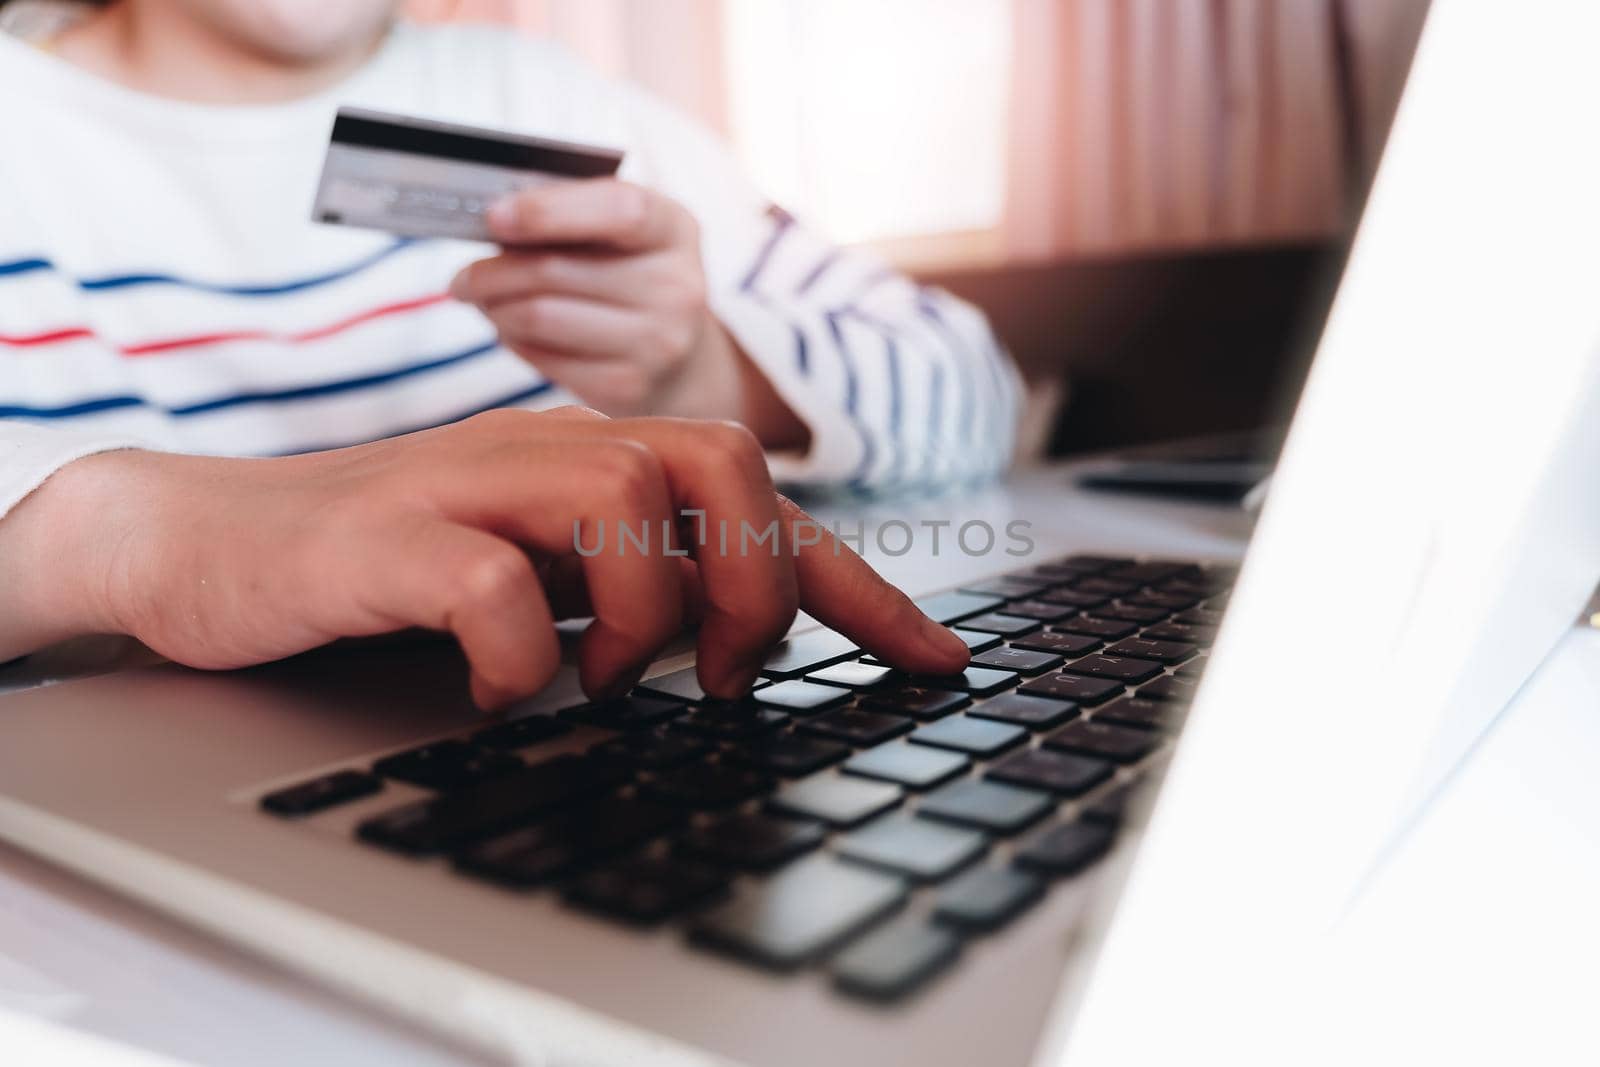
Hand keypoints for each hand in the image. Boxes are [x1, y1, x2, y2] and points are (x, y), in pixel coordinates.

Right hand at [0, 409, 966, 707]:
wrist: (207, 544)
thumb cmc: (389, 570)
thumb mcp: (538, 576)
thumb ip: (629, 593)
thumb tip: (741, 657)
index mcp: (596, 462)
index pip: (763, 506)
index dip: (860, 586)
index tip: (935, 659)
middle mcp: (546, 451)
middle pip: (718, 462)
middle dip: (751, 584)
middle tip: (721, 674)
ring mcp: (466, 481)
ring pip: (625, 501)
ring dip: (643, 618)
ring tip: (602, 682)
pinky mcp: (384, 535)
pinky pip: (488, 584)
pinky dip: (518, 660)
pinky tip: (500, 695)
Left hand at [449, 179, 807, 449]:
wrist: (680, 356)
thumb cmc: (628, 277)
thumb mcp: (619, 235)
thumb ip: (567, 215)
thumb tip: (491, 219)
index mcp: (674, 229)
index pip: (619, 210)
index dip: (549, 211)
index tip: (493, 216)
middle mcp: (678, 287)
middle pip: (558, 271)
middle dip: (493, 272)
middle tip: (462, 277)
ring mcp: (658, 343)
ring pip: (541, 317)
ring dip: (495, 308)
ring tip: (482, 301)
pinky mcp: (629, 386)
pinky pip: (544, 359)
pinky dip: (515, 342)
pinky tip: (514, 331)